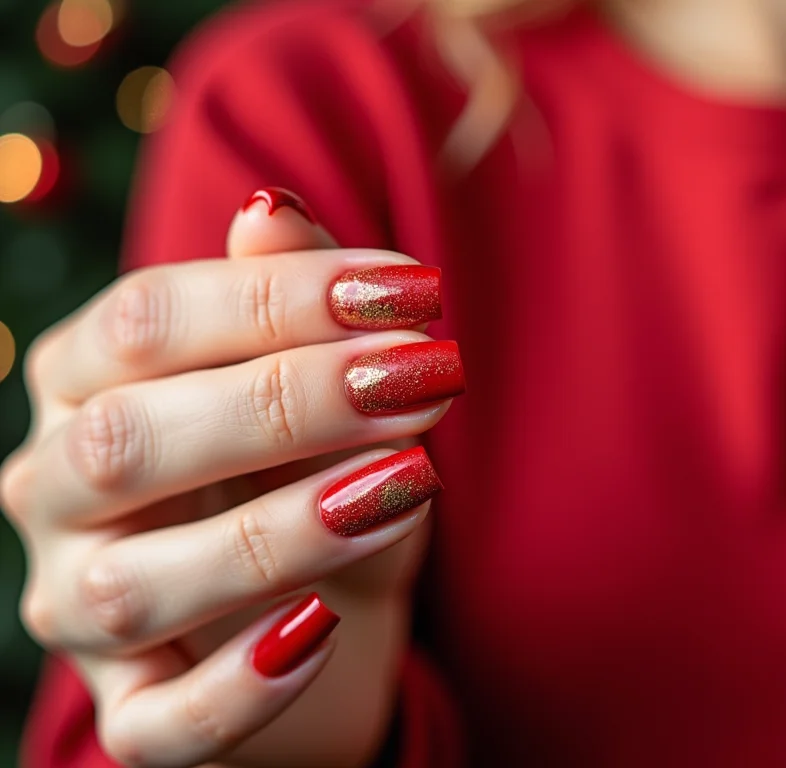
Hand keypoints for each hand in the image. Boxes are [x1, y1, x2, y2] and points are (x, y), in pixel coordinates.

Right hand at [1, 189, 462, 766]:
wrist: (326, 607)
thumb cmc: (312, 468)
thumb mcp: (321, 379)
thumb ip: (290, 299)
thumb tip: (269, 213)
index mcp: (85, 383)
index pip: (146, 322)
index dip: (281, 298)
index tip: (416, 293)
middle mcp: (58, 491)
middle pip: (127, 440)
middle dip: (287, 402)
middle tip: (424, 377)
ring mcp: (83, 609)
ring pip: (137, 586)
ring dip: (279, 532)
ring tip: (407, 487)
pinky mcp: (136, 711)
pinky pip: (160, 725)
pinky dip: (239, 689)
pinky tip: (322, 632)